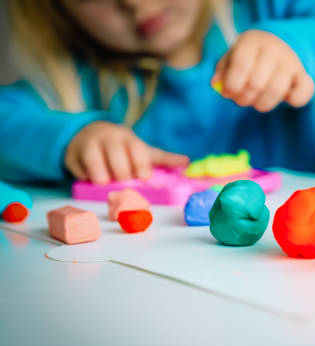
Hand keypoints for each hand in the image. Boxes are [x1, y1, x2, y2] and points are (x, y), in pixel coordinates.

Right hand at [65, 121, 189, 183]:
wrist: (90, 134)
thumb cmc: (122, 148)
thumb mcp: (142, 150)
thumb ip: (163, 158)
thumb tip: (187, 162)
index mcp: (128, 138)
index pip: (137, 152)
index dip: (141, 168)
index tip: (144, 178)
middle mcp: (108, 140)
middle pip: (118, 165)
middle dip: (123, 179)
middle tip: (125, 185)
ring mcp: (88, 146)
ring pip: (97, 171)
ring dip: (104, 182)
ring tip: (108, 185)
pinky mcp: (72, 157)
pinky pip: (80, 175)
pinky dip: (87, 181)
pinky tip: (90, 179)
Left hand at [212, 30, 314, 112]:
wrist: (277, 46)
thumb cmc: (249, 57)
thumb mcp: (232, 57)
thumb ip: (222, 70)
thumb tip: (217, 84)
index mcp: (253, 41)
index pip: (242, 64)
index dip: (232, 84)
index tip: (228, 93)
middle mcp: (274, 49)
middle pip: (257, 81)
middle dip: (245, 98)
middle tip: (241, 100)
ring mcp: (291, 62)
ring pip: (277, 90)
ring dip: (262, 104)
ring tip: (256, 103)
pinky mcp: (303, 76)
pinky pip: (302, 93)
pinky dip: (292, 101)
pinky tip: (283, 98)